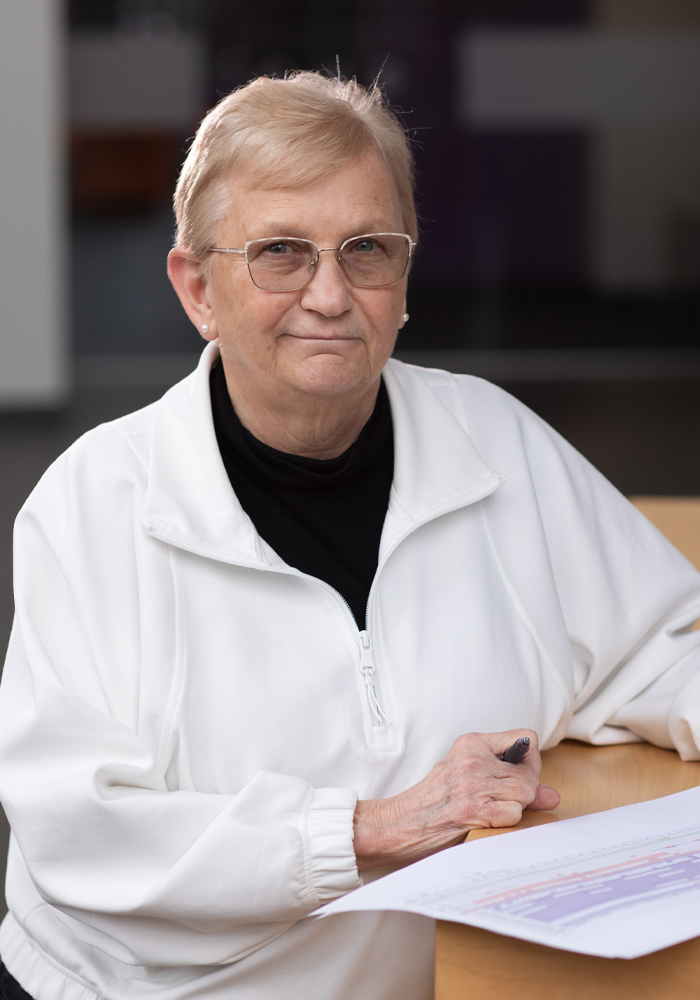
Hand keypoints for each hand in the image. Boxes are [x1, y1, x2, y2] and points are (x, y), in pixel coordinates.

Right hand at [353, 729, 559, 870]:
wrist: (401, 823)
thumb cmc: (434, 800)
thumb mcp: (467, 775)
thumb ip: (510, 779)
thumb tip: (553, 795)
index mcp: (471, 742)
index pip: (526, 739)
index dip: (530, 762)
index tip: (517, 775)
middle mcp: (473, 758)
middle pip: (530, 772)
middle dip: (524, 791)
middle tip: (500, 800)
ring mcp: (473, 783)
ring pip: (526, 793)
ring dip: (515, 808)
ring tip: (490, 811)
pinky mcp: (473, 808)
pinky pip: (514, 813)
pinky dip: (505, 822)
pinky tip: (485, 821)